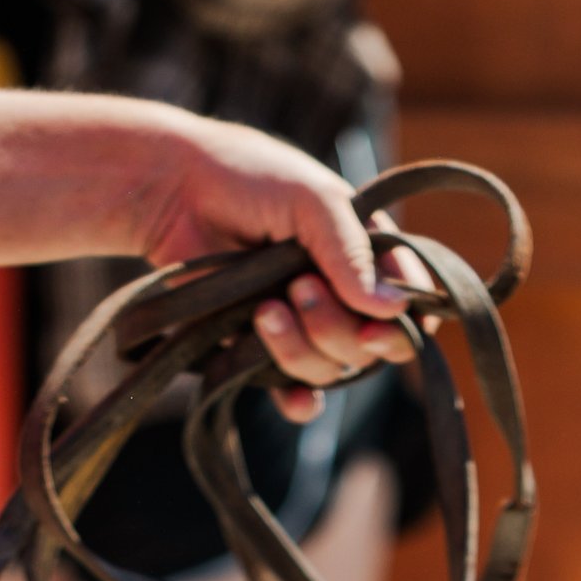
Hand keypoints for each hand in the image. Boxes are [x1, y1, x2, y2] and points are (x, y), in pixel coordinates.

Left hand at [124, 110, 421, 408]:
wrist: (173, 193)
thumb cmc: (248, 179)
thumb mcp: (311, 199)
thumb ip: (351, 251)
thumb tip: (393, 309)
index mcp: (365, 251)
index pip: (407, 301)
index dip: (400, 321)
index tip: (374, 319)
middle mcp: (342, 292)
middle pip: (368, 346)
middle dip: (336, 327)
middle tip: (298, 287)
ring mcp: (304, 323)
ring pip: (330, 369)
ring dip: (300, 348)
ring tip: (263, 308)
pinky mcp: (263, 349)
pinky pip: (296, 393)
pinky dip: (298, 401)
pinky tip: (292, 398)